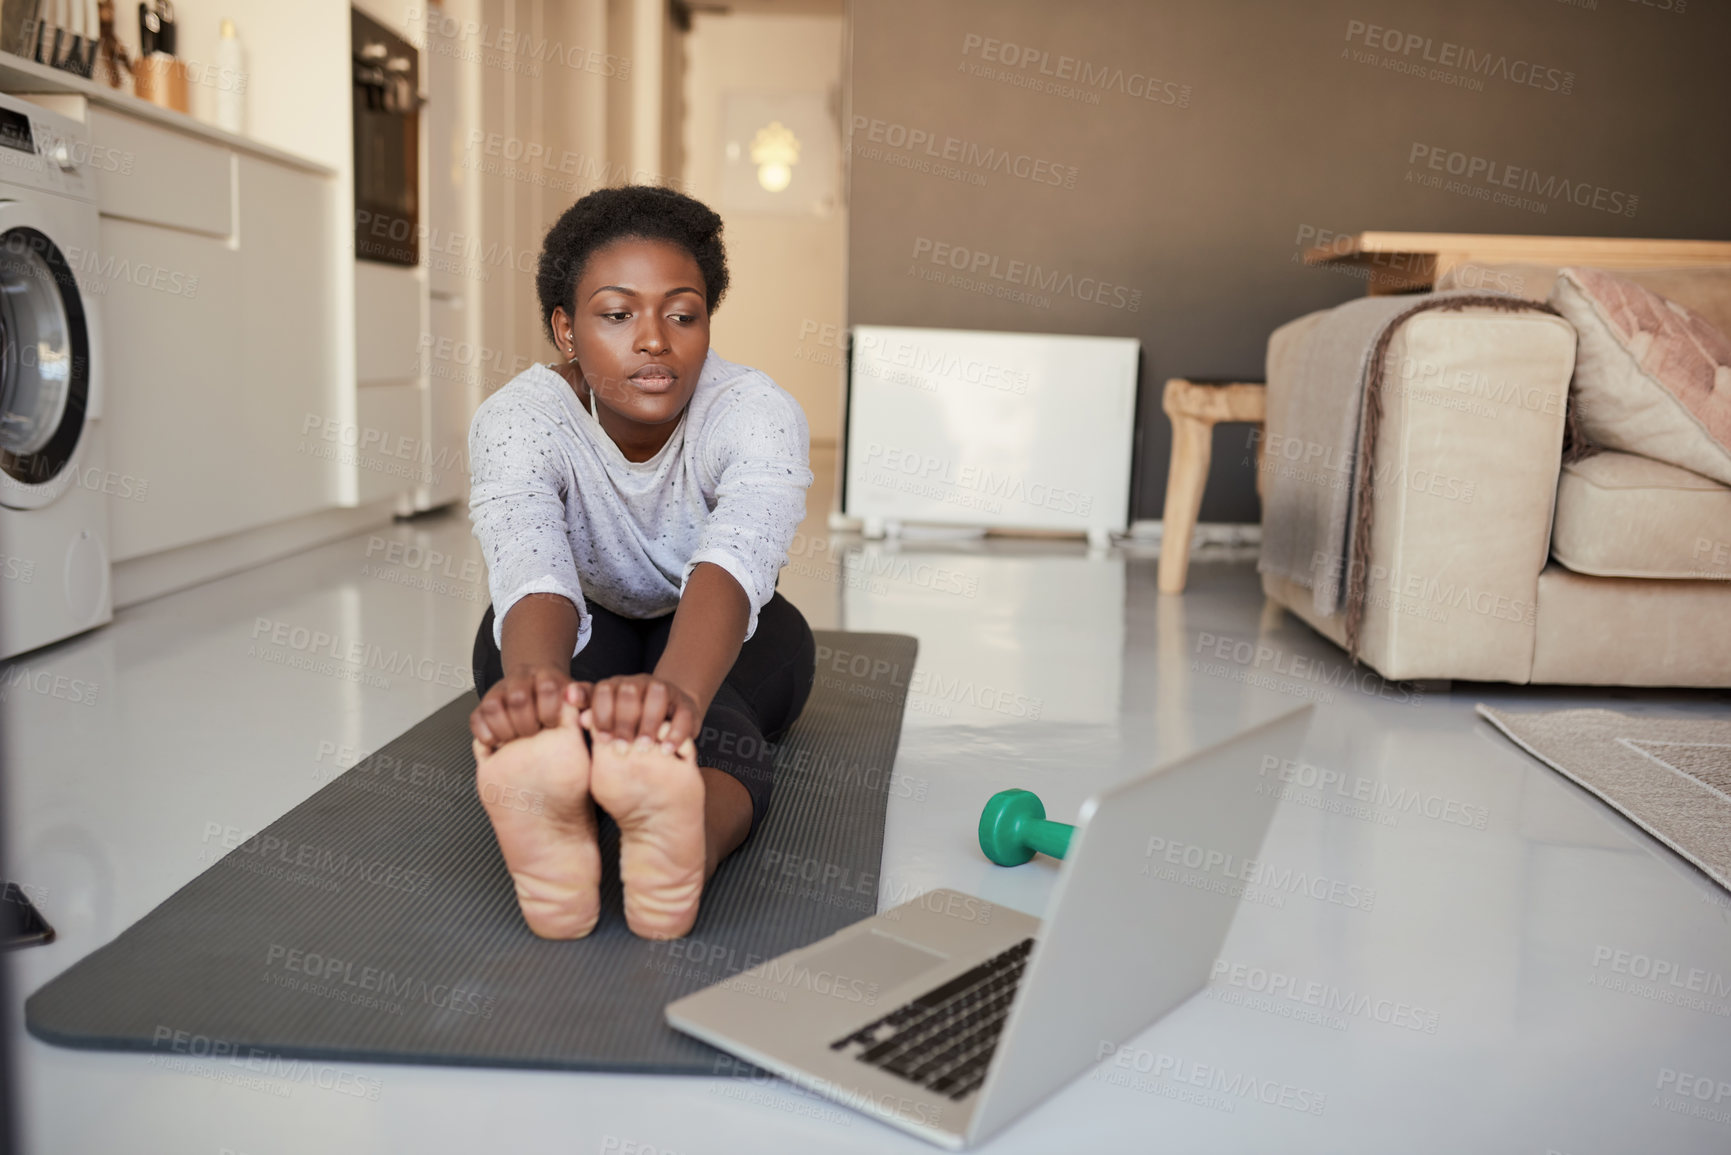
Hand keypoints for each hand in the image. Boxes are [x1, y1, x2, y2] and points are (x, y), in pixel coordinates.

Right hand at [470, 667, 588, 751]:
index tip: (552, 724)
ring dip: (505, 729)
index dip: (550, 710)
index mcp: (546, 676)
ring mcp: (499, 691)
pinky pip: (476, 718)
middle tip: (533, 734)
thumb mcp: (579, 695)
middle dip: (527, 723)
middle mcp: (520, 680)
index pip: (547, 688)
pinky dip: (485, 733)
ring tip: (515, 740)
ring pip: (492, 706)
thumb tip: (577, 702)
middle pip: (518, 698)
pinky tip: (498, 742)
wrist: (539, 683)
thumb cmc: (562, 698)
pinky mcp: (484, 705)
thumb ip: (586, 697)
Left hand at [583, 674, 700, 749]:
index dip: (602, 715)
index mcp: (616, 685)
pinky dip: (675, 733)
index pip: (605, 690)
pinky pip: (683, 713)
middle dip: (624, 722)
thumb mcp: (606, 715)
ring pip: (657, 696)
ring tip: (644, 748)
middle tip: (621, 749)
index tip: (603, 740)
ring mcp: (665, 690)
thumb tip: (568, 697)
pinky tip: (666, 750)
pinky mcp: (686, 704)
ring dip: (649, 723)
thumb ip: (587, 706)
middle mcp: (640, 682)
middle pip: (630, 692)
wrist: (667, 714)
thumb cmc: (627, 722)